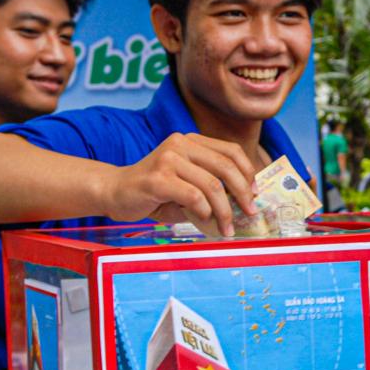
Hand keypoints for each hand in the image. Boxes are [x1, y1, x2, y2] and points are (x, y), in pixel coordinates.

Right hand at [104, 133, 256, 237]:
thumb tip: (244, 203)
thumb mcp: (187, 184)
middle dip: (243, 193)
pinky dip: (204, 212)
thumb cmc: (154, 193)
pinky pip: (193, 196)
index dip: (248, 172)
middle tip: (249, 213)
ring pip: (212, 185)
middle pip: (226, 167)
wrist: (114, 192)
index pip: (231, 151)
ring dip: (224, 211)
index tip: (255, 194)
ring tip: (226, 228)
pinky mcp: (158, 178)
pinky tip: (203, 221)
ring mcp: (168, 158)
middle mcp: (180, 144)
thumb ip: (211, 188)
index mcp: (191, 141)